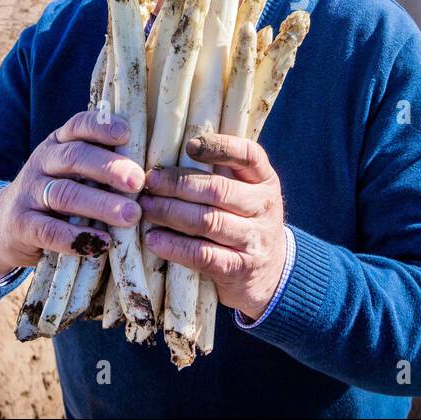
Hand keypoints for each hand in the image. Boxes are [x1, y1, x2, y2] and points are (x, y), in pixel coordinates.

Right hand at [0, 110, 145, 282]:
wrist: (4, 225)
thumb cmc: (57, 195)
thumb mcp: (72, 172)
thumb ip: (101, 165)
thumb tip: (152, 169)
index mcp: (58, 143)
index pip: (78, 125)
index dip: (101, 127)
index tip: (127, 134)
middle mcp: (42, 162)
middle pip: (75, 157)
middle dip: (109, 168)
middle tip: (138, 181)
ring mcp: (29, 193)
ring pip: (65, 194)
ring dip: (101, 204)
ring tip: (131, 215)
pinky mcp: (21, 225)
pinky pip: (49, 230)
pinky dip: (78, 237)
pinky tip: (103, 243)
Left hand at [140, 132, 286, 320]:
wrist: (274, 274)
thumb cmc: (246, 222)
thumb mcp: (247, 194)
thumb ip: (222, 173)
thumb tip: (169, 151)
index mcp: (265, 181)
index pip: (249, 155)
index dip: (220, 147)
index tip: (189, 145)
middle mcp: (264, 207)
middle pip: (218, 189)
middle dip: (178, 184)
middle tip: (150, 182)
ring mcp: (254, 240)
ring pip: (208, 221)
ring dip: (170, 213)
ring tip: (146, 208)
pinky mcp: (239, 269)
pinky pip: (203, 255)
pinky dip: (175, 246)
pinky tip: (154, 239)